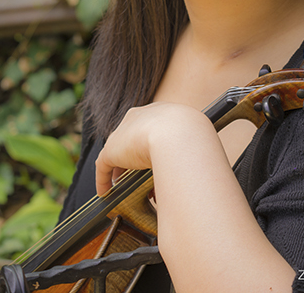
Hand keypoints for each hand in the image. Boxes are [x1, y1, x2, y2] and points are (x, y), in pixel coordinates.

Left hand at [94, 102, 212, 196]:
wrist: (179, 135)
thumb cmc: (193, 137)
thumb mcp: (196, 138)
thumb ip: (192, 149)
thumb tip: (200, 168)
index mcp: (160, 111)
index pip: (149, 128)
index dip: (151, 146)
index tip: (156, 161)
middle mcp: (139, 117)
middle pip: (131, 138)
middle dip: (134, 158)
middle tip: (139, 176)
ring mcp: (123, 133)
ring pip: (118, 153)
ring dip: (121, 170)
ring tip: (125, 187)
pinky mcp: (112, 150)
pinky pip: (104, 166)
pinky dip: (103, 180)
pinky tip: (105, 193)